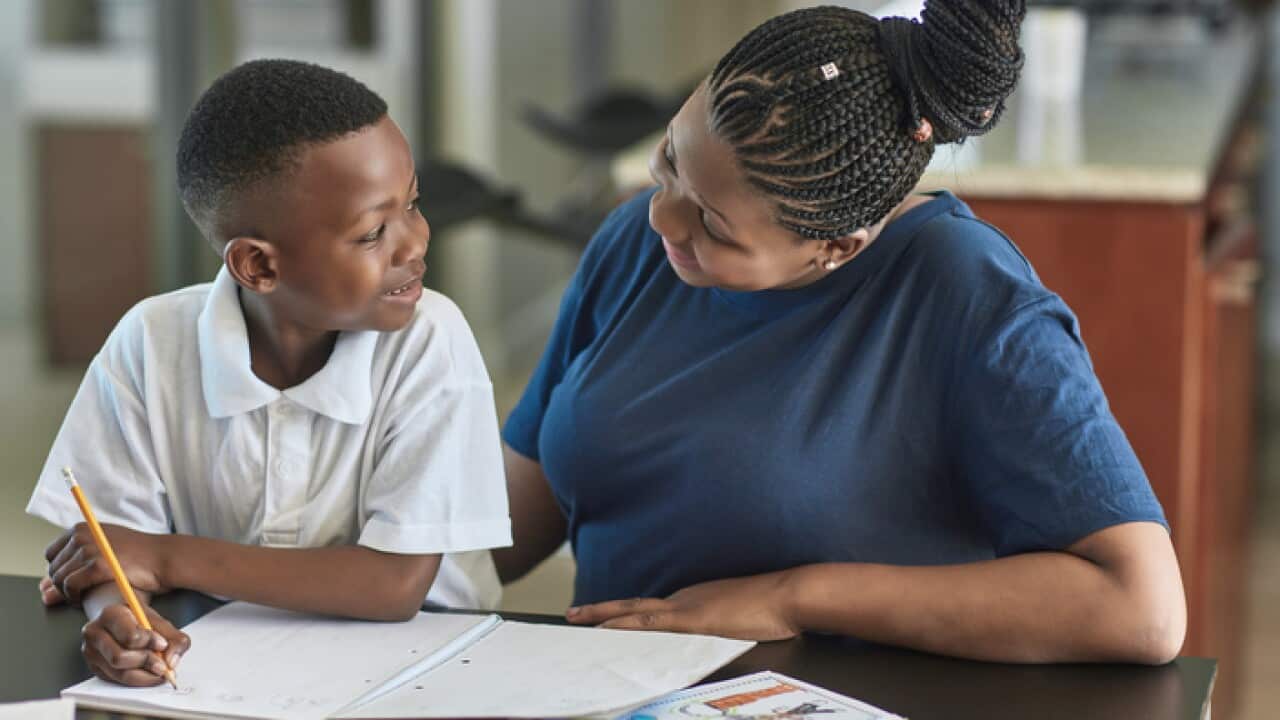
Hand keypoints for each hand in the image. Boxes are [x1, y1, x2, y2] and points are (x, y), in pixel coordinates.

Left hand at [44, 523, 171, 605]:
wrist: (163, 558)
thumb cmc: (138, 557)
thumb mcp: (103, 554)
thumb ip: (73, 567)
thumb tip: (42, 590)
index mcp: (82, 527)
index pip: (52, 553)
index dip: (61, 570)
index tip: (74, 580)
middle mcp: (83, 534)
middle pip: (53, 568)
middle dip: (62, 585)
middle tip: (79, 594)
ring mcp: (90, 548)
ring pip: (59, 579)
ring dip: (67, 593)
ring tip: (82, 598)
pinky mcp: (98, 565)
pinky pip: (71, 586)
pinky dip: (74, 597)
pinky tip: (84, 600)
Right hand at [82, 603, 189, 686]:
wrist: (122, 620)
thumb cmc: (140, 621)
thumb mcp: (160, 622)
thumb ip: (174, 638)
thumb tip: (171, 662)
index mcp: (111, 614)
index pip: (130, 636)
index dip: (150, 643)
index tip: (162, 645)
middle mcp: (95, 632)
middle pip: (119, 657)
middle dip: (146, 662)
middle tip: (163, 665)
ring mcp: (91, 652)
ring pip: (118, 672)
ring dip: (144, 675)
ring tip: (158, 670)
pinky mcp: (94, 667)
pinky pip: (116, 681)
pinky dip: (136, 680)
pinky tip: (147, 674)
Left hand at [565, 570, 800, 640]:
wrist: (790, 594)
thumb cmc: (774, 607)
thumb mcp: (741, 617)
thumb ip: (725, 624)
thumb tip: (717, 635)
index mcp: (695, 599)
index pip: (652, 609)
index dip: (625, 614)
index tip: (605, 619)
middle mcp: (685, 598)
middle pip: (634, 606)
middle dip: (602, 611)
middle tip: (573, 614)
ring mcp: (687, 607)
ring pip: (635, 613)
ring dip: (604, 618)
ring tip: (577, 621)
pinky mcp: (692, 619)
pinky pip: (650, 624)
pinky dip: (625, 626)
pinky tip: (607, 631)